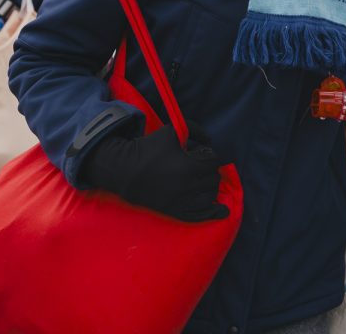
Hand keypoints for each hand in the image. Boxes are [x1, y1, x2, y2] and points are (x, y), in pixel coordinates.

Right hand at [81, 124, 227, 221]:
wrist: (123, 170)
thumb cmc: (148, 148)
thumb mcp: (173, 132)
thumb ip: (196, 130)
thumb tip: (209, 141)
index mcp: (190, 167)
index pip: (214, 162)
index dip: (209, 156)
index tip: (201, 154)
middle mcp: (188, 187)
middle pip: (213, 179)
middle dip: (209, 171)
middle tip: (200, 167)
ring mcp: (181, 202)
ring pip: (210, 197)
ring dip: (210, 187)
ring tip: (203, 182)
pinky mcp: (174, 212)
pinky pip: (199, 216)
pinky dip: (213, 213)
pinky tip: (222, 211)